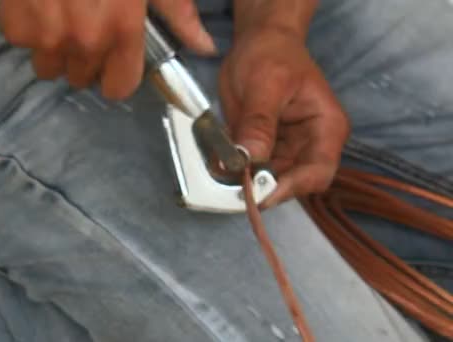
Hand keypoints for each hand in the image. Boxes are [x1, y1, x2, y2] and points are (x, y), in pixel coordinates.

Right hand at [0, 0, 216, 98]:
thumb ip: (177, 13)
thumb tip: (205, 47)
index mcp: (122, 31)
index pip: (118, 89)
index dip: (116, 75)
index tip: (112, 61)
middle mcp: (84, 42)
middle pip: (81, 78)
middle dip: (84, 58)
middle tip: (84, 23)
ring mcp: (46, 35)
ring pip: (48, 66)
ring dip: (53, 46)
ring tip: (59, 11)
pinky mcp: (14, 23)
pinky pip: (20, 41)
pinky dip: (26, 25)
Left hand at [220, 27, 349, 207]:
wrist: (259, 41)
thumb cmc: (272, 54)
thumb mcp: (264, 84)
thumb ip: (258, 123)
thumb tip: (250, 157)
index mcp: (327, 127)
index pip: (317, 172)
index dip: (290, 188)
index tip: (259, 194)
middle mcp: (311, 144)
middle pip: (293, 182)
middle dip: (263, 187)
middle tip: (232, 189)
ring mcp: (288, 149)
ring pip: (269, 179)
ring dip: (246, 181)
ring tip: (222, 172)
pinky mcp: (266, 148)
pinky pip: (252, 168)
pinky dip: (236, 170)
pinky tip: (220, 163)